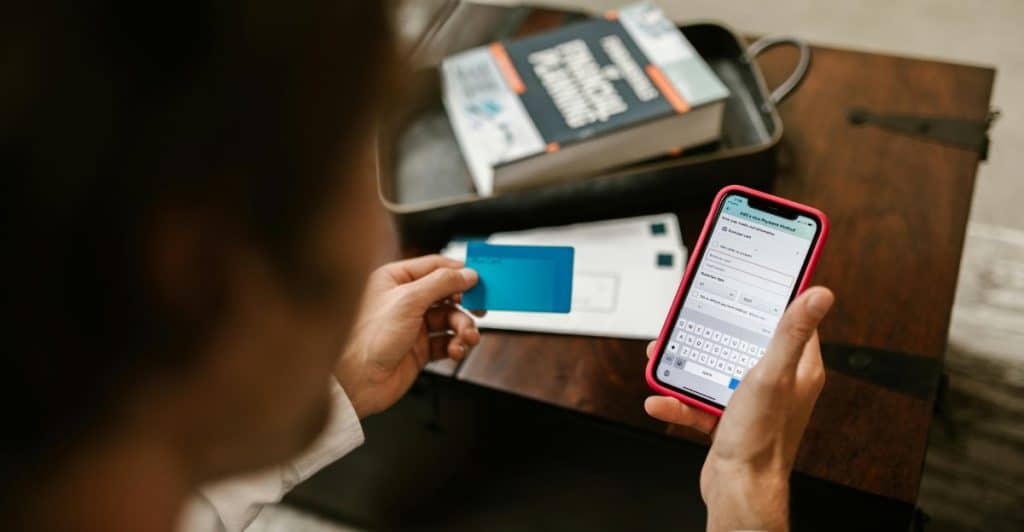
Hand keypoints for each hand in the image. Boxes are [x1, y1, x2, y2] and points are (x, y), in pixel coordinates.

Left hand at [335, 255, 480, 418]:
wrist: (356, 381)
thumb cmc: (367, 337)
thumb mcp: (408, 300)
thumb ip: (441, 283)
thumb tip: (467, 274)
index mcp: (396, 279)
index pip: (436, 266)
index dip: (459, 272)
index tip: (481, 279)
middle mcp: (405, 300)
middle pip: (447, 294)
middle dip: (466, 303)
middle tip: (481, 309)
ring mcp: (413, 326)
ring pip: (450, 319)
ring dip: (464, 327)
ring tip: (467, 337)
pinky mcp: (419, 350)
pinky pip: (447, 342)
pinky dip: (456, 345)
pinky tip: (456, 349)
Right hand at [644, 286, 833, 531]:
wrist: (739, 491)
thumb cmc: (762, 439)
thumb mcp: (772, 375)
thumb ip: (790, 333)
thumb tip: (819, 294)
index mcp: (797, 368)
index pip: (789, 320)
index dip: (769, 297)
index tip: (750, 277)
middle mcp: (776, 382)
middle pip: (742, 340)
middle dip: (712, 328)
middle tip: (691, 314)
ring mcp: (749, 401)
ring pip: (714, 368)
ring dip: (687, 362)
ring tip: (665, 354)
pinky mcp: (726, 419)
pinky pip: (698, 400)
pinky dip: (678, 399)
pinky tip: (662, 399)